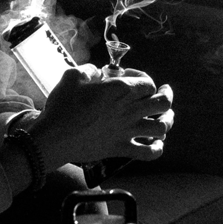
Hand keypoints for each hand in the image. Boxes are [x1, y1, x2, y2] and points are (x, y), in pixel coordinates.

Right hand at [29, 65, 173, 170]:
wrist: (54, 137)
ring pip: (162, 127)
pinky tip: (157, 144)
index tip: (131, 77)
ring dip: (167, 121)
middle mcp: (129, 110)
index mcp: (120, 90)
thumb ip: (90, 70)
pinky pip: (149, 153)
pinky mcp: (120, 148)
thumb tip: (98, 73)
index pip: (148, 82)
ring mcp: (127, 131)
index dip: (143, 78)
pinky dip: (157, 149)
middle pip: (163, 103)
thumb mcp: (73, 76)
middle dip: (166, 96)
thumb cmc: (63, 105)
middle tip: (165, 93)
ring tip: (166, 118)